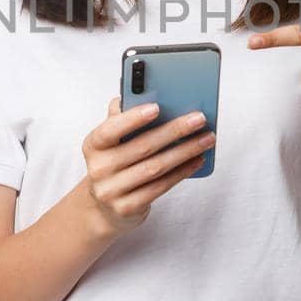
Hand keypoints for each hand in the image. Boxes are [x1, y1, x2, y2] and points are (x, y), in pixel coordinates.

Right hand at [77, 96, 216, 235]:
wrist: (103, 207)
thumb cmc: (115, 163)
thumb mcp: (112, 141)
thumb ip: (122, 117)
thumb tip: (145, 93)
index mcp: (93, 145)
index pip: (110, 129)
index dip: (133, 119)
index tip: (157, 107)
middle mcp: (99, 168)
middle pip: (142, 147)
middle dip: (174, 131)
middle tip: (199, 119)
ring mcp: (111, 191)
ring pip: (156, 168)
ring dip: (185, 151)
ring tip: (206, 138)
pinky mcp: (127, 208)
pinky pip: (161, 187)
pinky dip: (182, 172)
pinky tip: (197, 160)